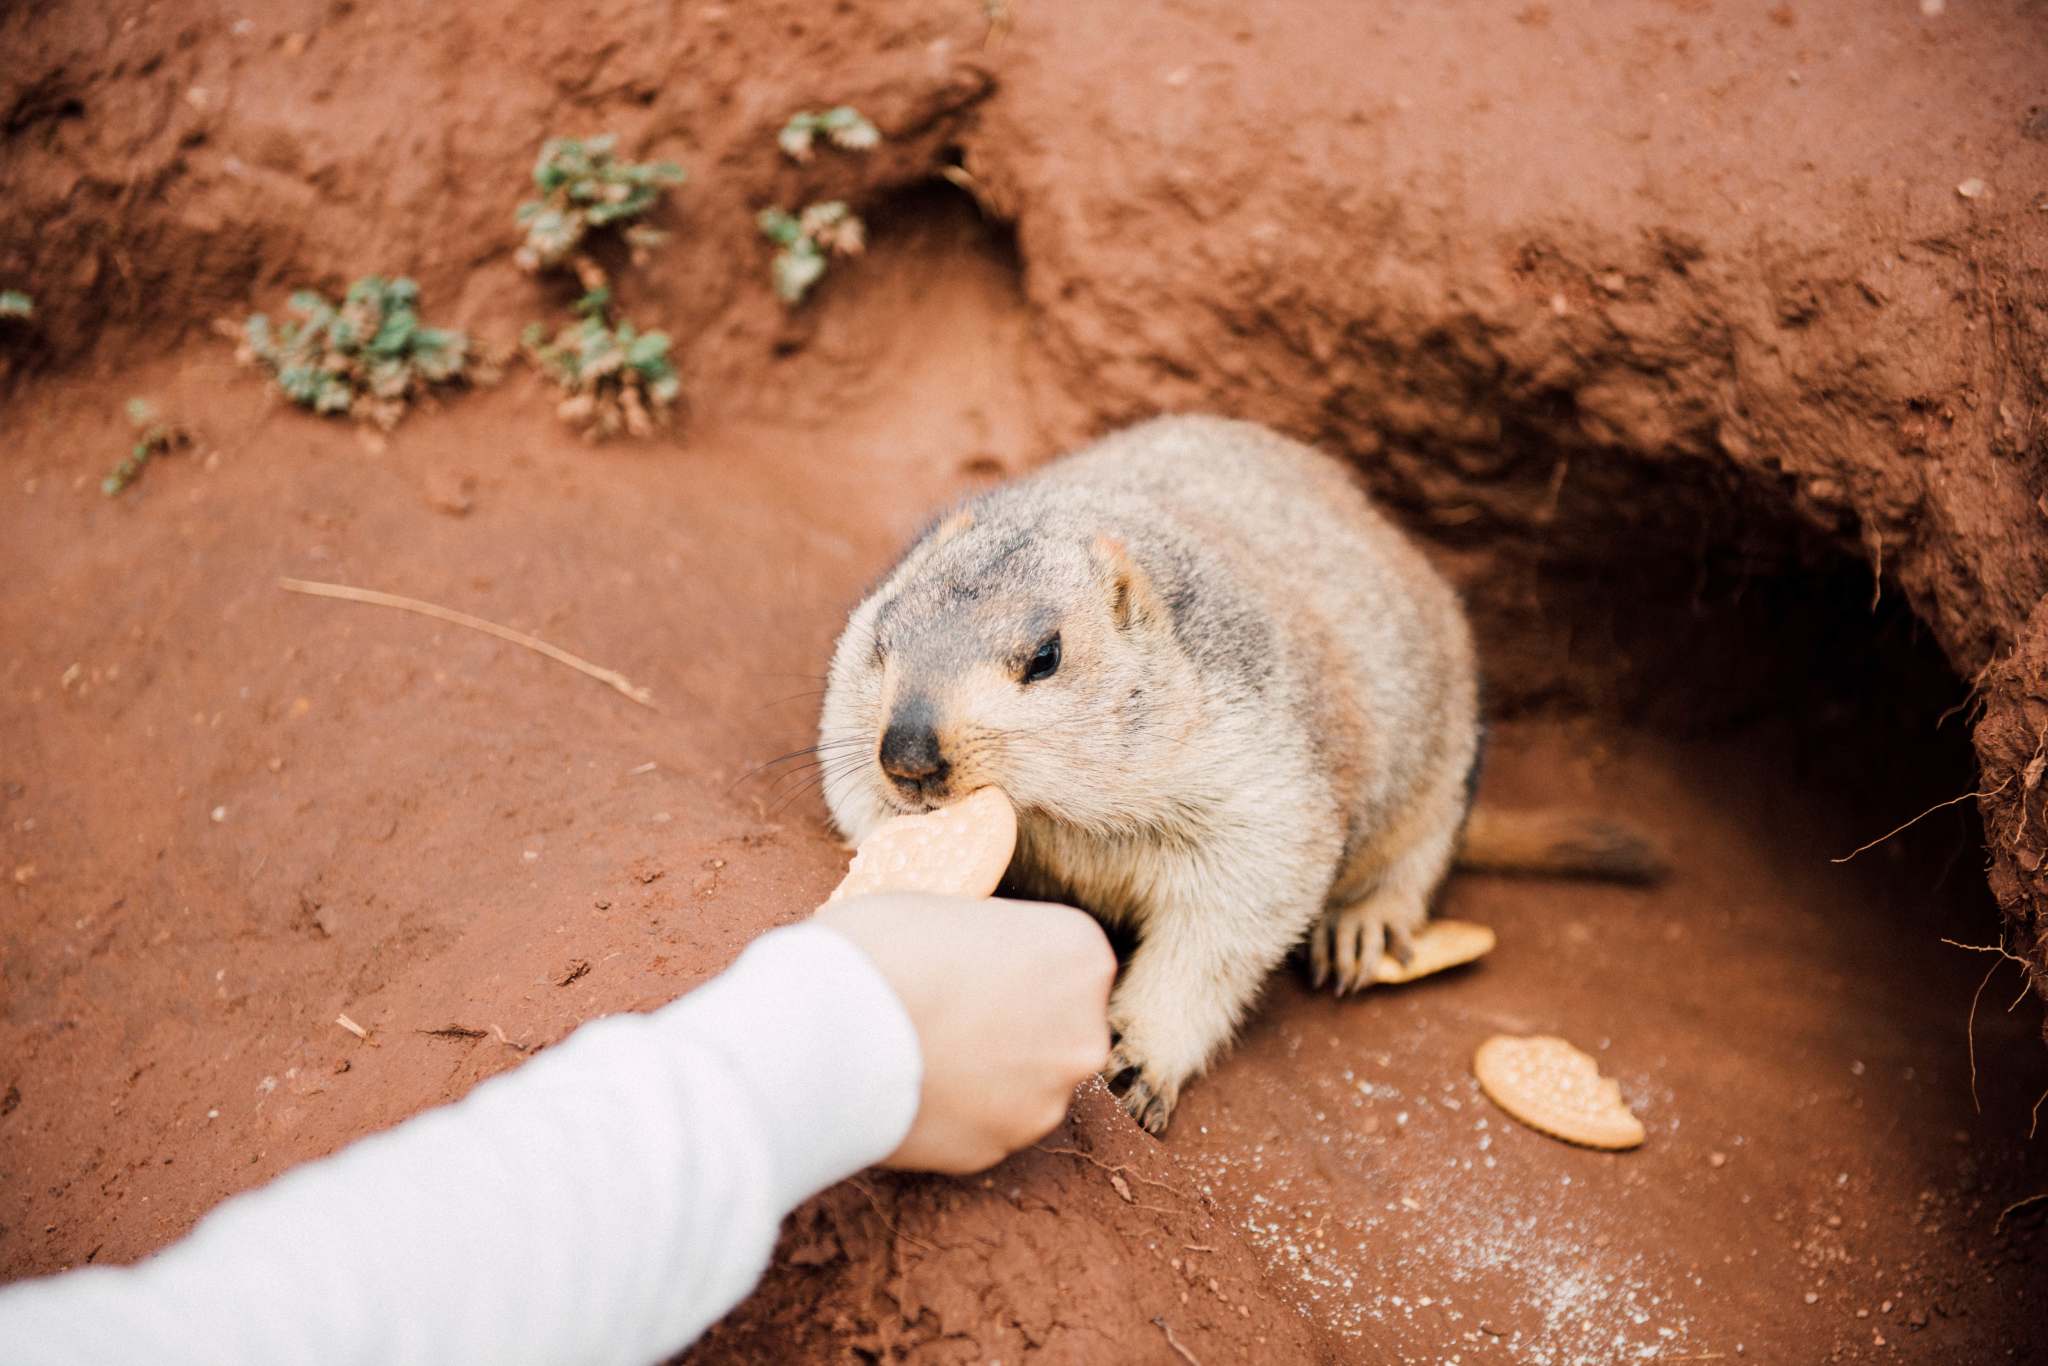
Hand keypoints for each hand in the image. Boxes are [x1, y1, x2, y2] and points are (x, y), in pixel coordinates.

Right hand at [814, 892, 1114, 1173]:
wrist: (823, 1028)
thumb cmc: (882, 949)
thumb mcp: (946, 910)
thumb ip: (987, 940)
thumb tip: (982, 958)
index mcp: (1080, 954)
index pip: (1064, 956)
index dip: (1013, 959)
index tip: (973, 963)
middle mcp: (1082, 1033)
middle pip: (1056, 1025)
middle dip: (1012, 1021)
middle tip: (949, 1009)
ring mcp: (1046, 1099)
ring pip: (1024, 1082)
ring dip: (988, 1073)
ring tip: (924, 1051)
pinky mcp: (1000, 1149)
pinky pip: (985, 1125)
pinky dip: (958, 1113)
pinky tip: (913, 1088)